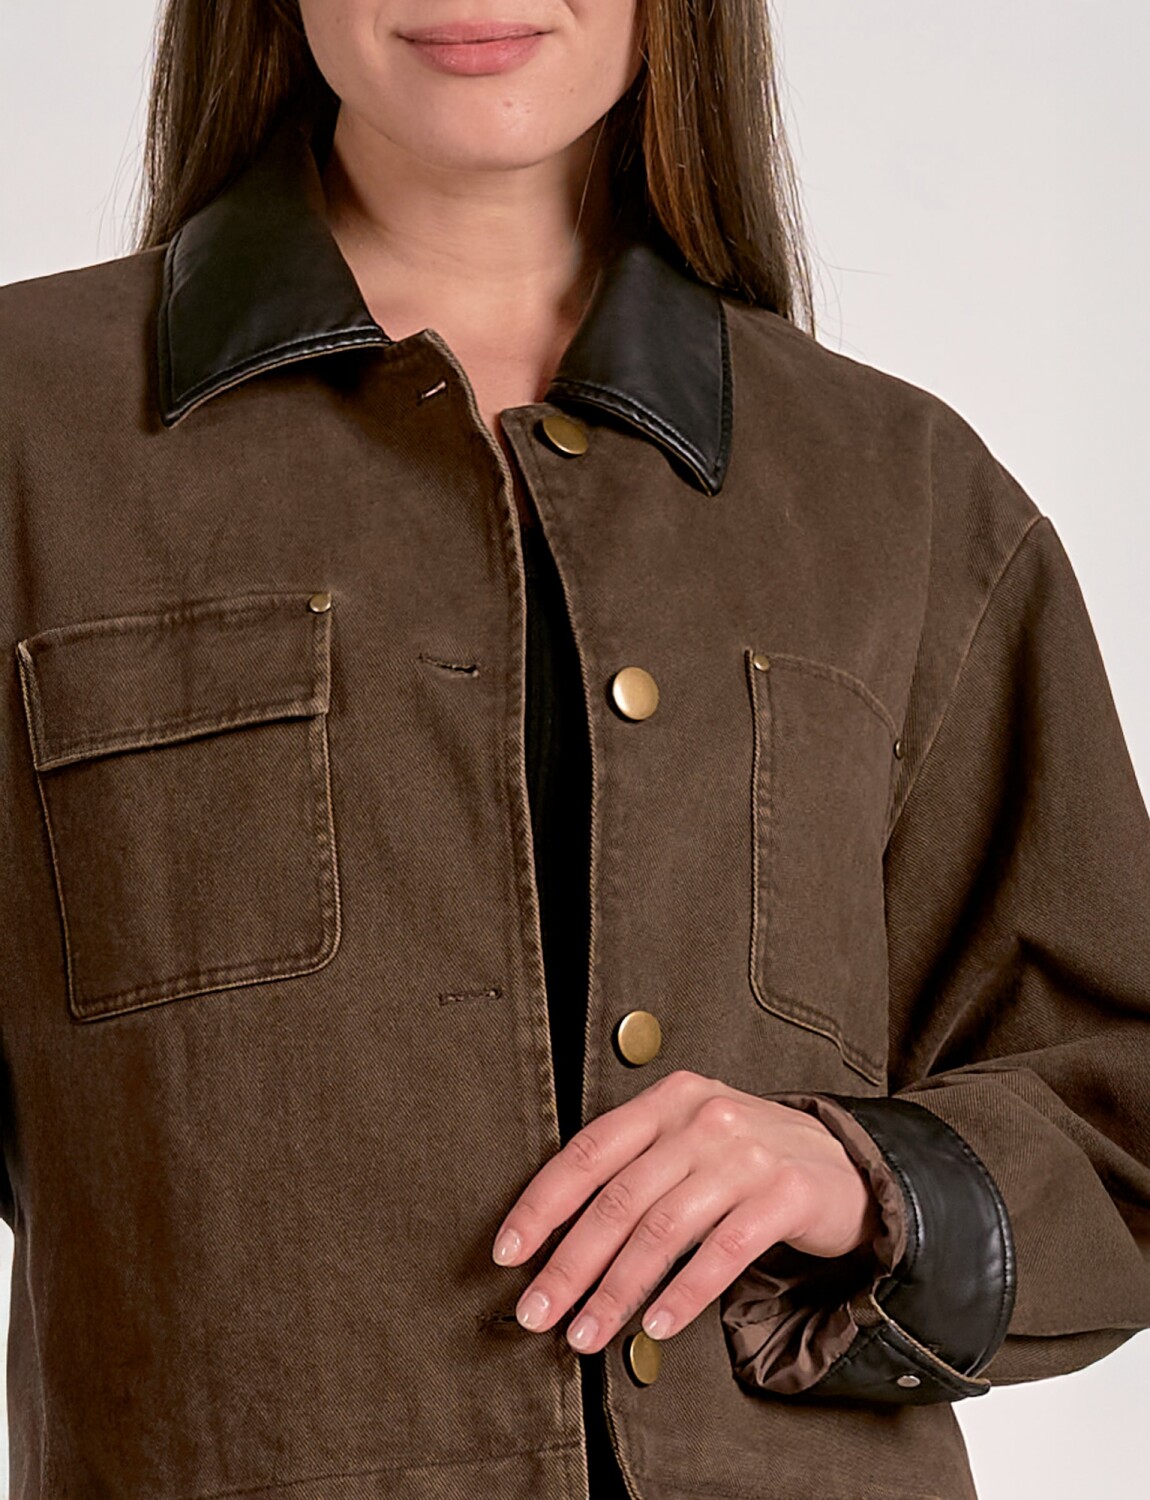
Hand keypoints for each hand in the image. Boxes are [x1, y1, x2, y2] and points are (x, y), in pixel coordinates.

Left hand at [490, 1070, 879, 1354]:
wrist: (847, 1163)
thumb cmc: (750, 1159)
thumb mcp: (690, 1140)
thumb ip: (636, 1169)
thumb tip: (560, 1239)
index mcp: (668, 1099)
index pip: (589, 1151)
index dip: (543, 1205)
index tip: (509, 1252)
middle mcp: (703, 1118)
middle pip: (619, 1199)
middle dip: (570, 1263)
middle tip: (537, 1312)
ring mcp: (746, 1155)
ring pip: (662, 1231)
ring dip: (616, 1291)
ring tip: (587, 1333)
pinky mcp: (785, 1194)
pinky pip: (722, 1252)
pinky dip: (683, 1294)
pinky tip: (655, 1326)